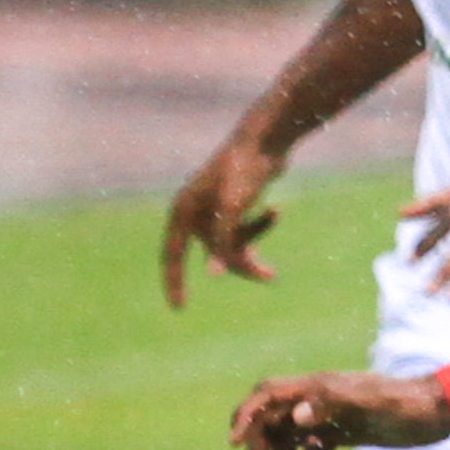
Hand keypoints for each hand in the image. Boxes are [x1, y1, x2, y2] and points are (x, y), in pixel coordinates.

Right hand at [161, 135, 286, 305]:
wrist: (265, 141)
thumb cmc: (244, 172)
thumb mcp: (233, 210)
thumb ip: (222, 242)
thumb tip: (214, 274)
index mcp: (183, 211)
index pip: (172, 255)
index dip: (174, 282)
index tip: (179, 309)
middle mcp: (194, 211)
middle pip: (213, 253)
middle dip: (240, 265)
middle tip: (269, 275)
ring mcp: (213, 209)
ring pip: (230, 246)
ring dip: (252, 254)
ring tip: (274, 268)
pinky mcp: (233, 205)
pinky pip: (243, 231)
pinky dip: (260, 227)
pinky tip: (277, 211)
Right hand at [227, 369, 446, 449]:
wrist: (436, 412)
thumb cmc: (406, 404)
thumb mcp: (371, 404)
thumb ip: (332, 404)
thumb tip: (295, 416)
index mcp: (317, 386)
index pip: (266, 395)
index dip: (244, 416)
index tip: (232, 444)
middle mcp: (316, 400)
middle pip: (267, 423)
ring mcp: (327, 417)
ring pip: (286, 441)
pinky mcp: (339, 433)